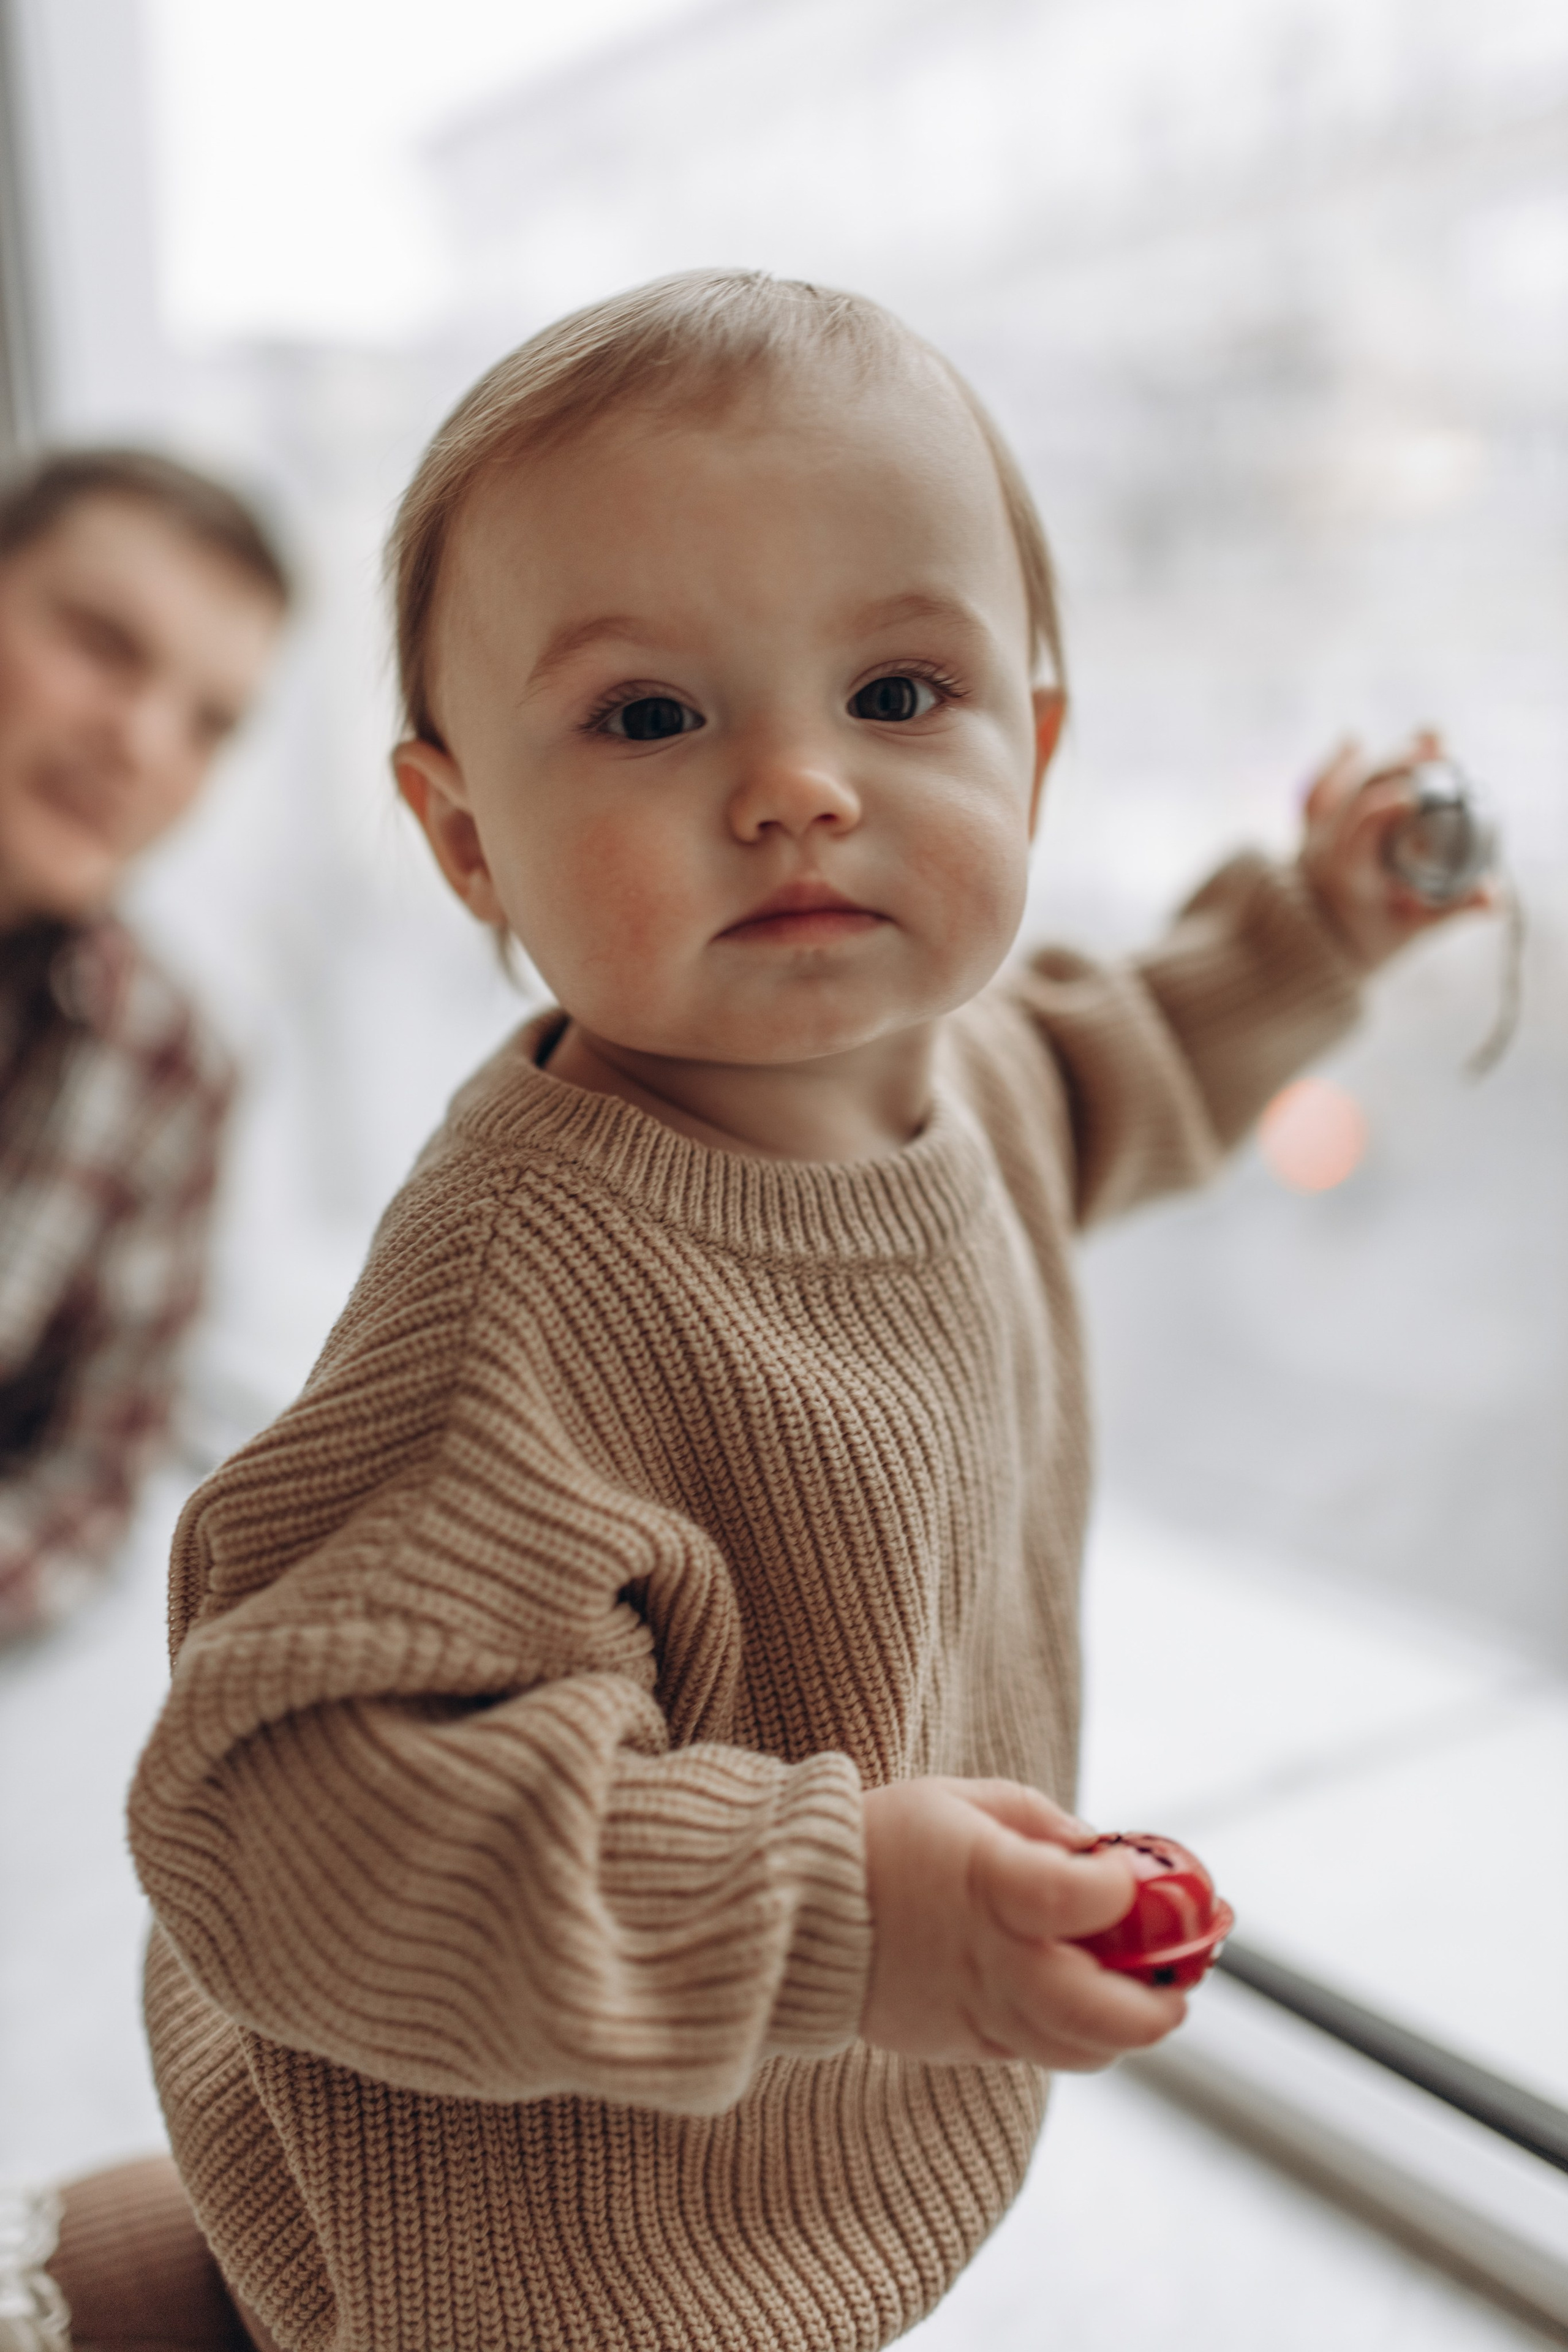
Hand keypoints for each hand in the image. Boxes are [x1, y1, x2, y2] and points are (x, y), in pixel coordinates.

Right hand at [860, 1778, 1186, 2069]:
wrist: (795, 1910)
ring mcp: (974, 2011)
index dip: (1122, 1890)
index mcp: (987, 1883)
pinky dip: (1068, 2037)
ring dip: (1124, 2030)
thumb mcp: (960, 1799)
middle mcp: (988, 1958)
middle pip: (1099, 2011)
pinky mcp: (957, 2044)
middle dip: (1160, 2003)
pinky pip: (1032, 2055)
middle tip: (1181, 1983)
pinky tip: (1070, 2001)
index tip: (1135, 1877)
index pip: (1077, 1900)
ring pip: (1077, 2050)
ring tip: (1142, 2000)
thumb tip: (1098, 1850)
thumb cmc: (882, 1840)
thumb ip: (1038, 1821)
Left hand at [1299, 730, 1495, 971]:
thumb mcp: (1413, 931)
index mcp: (1348, 877)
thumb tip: (1495, 895)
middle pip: (1354, 796)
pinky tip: (1353, 741)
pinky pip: (1316, 793)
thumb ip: (1453, 910)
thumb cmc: (1368, 943)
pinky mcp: (1308, 831)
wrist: (1309, 954)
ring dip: (1381, 760)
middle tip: (1438, 746)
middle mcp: (1321, 853)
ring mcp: (1311, 839)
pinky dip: (1335, 767)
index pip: (1357, 834)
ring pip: (1338, 787)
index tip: (1415, 793)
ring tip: (1426, 739)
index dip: (1382, 809)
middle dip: (1395, 766)